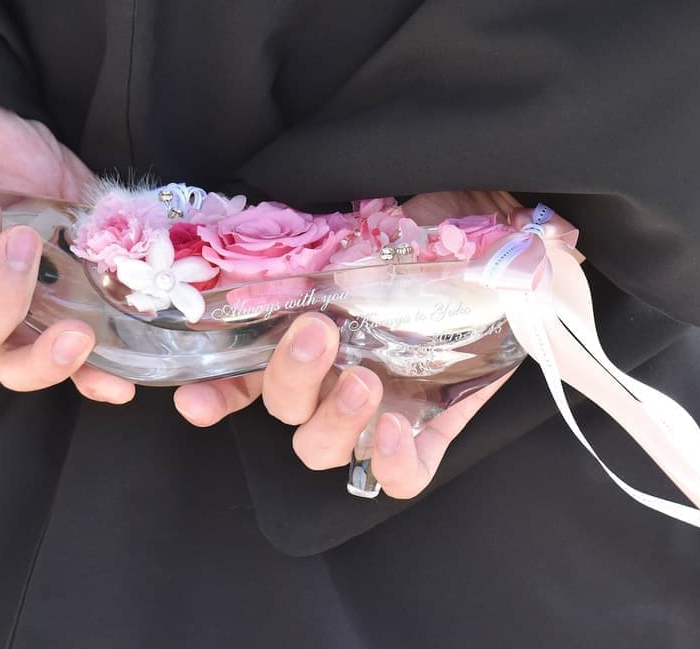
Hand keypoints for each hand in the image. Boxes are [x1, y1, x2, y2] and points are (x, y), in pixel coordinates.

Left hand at [0, 66, 135, 403]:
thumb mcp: (63, 180)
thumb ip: (98, 218)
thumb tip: (145, 242)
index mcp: (30, 289)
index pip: (55, 350)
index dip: (88, 376)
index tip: (120, 383)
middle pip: (10, 367)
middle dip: (47, 363)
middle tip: (77, 337)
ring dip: (8, 292)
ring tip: (24, 238)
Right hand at [172, 189, 521, 498]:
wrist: (503, 240)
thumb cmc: (429, 226)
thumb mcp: (371, 222)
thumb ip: (324, 238)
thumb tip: (286, 235)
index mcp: (305, 334)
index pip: (239, 378)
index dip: (213, 395)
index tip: (195, 399)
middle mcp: (331, 379)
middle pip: (284, 410)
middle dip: (292, 378)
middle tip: (320, 333)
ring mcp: (378, 410)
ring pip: (325, 448)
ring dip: (334, 419)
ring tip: (364, 380)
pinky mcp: (432, 430)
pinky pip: (400, 478)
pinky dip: (391, 466)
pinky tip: (395, 432)